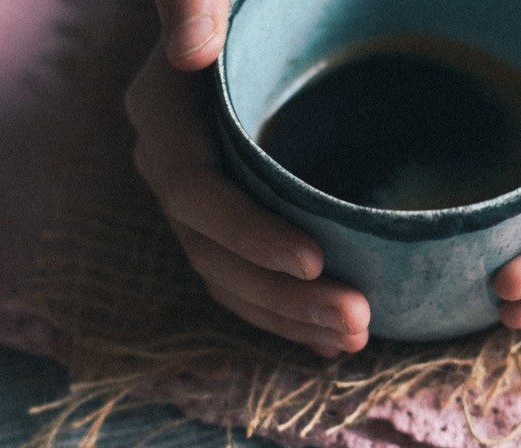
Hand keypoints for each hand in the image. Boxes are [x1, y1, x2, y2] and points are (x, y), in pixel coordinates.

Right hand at [127, 1, 370, 356]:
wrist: (261, 14)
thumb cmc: (253, 0)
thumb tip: (191, 48)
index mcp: (164, 113)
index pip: (194, 192)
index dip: (249, 235)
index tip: (317, 260)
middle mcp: (169, 163)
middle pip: (211, 252)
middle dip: (281, 297)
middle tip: (356, 321)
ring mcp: (196, 198)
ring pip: (227, 277)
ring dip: (287, 318)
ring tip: (354, 338)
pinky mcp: (225, 217)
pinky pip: (241, 277)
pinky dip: (282, 312)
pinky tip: (328, 340)